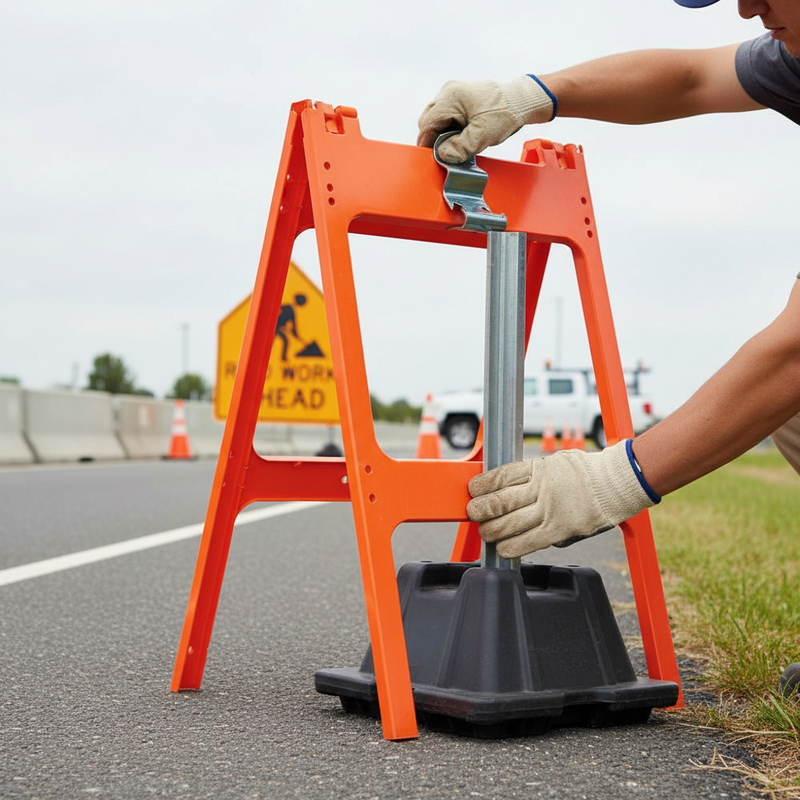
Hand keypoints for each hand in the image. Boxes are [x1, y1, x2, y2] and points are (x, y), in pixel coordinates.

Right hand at [417, 76, 554, 163]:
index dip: (427, 143)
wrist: (522, 100)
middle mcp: (449, 92)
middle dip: (434, 139)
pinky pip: (446, 116)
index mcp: (451, 97)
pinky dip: (450, 128)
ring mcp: (454, 93)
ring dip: (442, 134)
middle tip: (447, 154)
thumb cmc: (506, 113)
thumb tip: (442, 156)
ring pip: (436, 119)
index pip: (428, 123)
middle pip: (429, 120)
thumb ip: (460, 147)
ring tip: (458, 144)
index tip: (430, 158)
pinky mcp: (460, 98)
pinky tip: (462, 136)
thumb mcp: (483, 135)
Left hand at [466, 440, 659, 557]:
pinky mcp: (560, 530)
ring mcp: (550, 510)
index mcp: (538, 468)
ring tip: (485, 532)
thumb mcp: (555, 463)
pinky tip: (502, 548)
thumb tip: (507, 487)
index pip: (501, 476)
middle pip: (501, 501)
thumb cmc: (586, 473)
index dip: (483, 485)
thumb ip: (532, 475)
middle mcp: (541, 488)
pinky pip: (529, 541)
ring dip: (492, 530)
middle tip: (473, 513)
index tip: (472, 490)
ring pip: (511, 523)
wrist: (616, 484)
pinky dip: (511, 547)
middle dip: (482, 509)